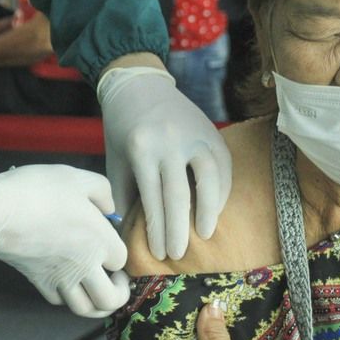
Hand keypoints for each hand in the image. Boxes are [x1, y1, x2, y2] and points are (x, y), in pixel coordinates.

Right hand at [0, 165, 128, 317]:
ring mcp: (60, 279)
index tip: (112, 239)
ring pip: (86, 309)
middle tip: (116, 278)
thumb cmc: (38, 189)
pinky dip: (68, 295)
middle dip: (120, 293)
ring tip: (96, 286)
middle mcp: (84, 266)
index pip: (123, 260)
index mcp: (99, 240)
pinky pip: (60, 301)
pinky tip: (68, 280)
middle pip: (111, 300)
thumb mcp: (77, 177)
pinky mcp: (38, 282)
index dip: (120, 250)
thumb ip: (103, 191)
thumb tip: (109, 208)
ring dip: (96, 303)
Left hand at [99, 67, 231, 259]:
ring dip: (209, 210)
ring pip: (210, 177)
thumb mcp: (116, 161)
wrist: (139, 85)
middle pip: (180, 195)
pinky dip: (221, 190)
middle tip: (178, 254)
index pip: (153, 199)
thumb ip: (126, 194)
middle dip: (179, 229)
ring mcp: (194, 133)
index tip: (160, 253)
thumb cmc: (122, 129)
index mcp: (142, 149)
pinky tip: (215, 209)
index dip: (158, 230)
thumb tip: (136, 232)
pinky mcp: (211, 130)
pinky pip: (223, 164)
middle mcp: (170, 141)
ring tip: (204, 234)